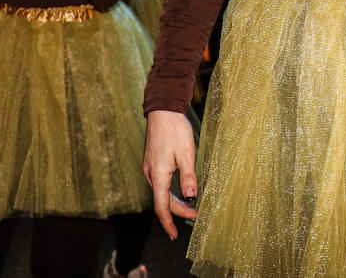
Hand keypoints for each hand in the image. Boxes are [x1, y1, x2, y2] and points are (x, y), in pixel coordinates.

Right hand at [143, 110, 198, 238]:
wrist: (163, 110)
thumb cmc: (175, 130)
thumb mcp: (187, 153)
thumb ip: (189, 176)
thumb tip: (191, 197)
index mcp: (158, 175)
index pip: (161, 206)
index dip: (169, 222)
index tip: (176, 235)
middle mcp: (150, 174)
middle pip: (162, 201)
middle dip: (177, 212)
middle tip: (194, 216)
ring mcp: (150, 168)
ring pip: (161, 192)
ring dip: (174, 202)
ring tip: (190, 208)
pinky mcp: (153, 162)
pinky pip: (160, 183)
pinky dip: (170, 192)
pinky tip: (180, 192)